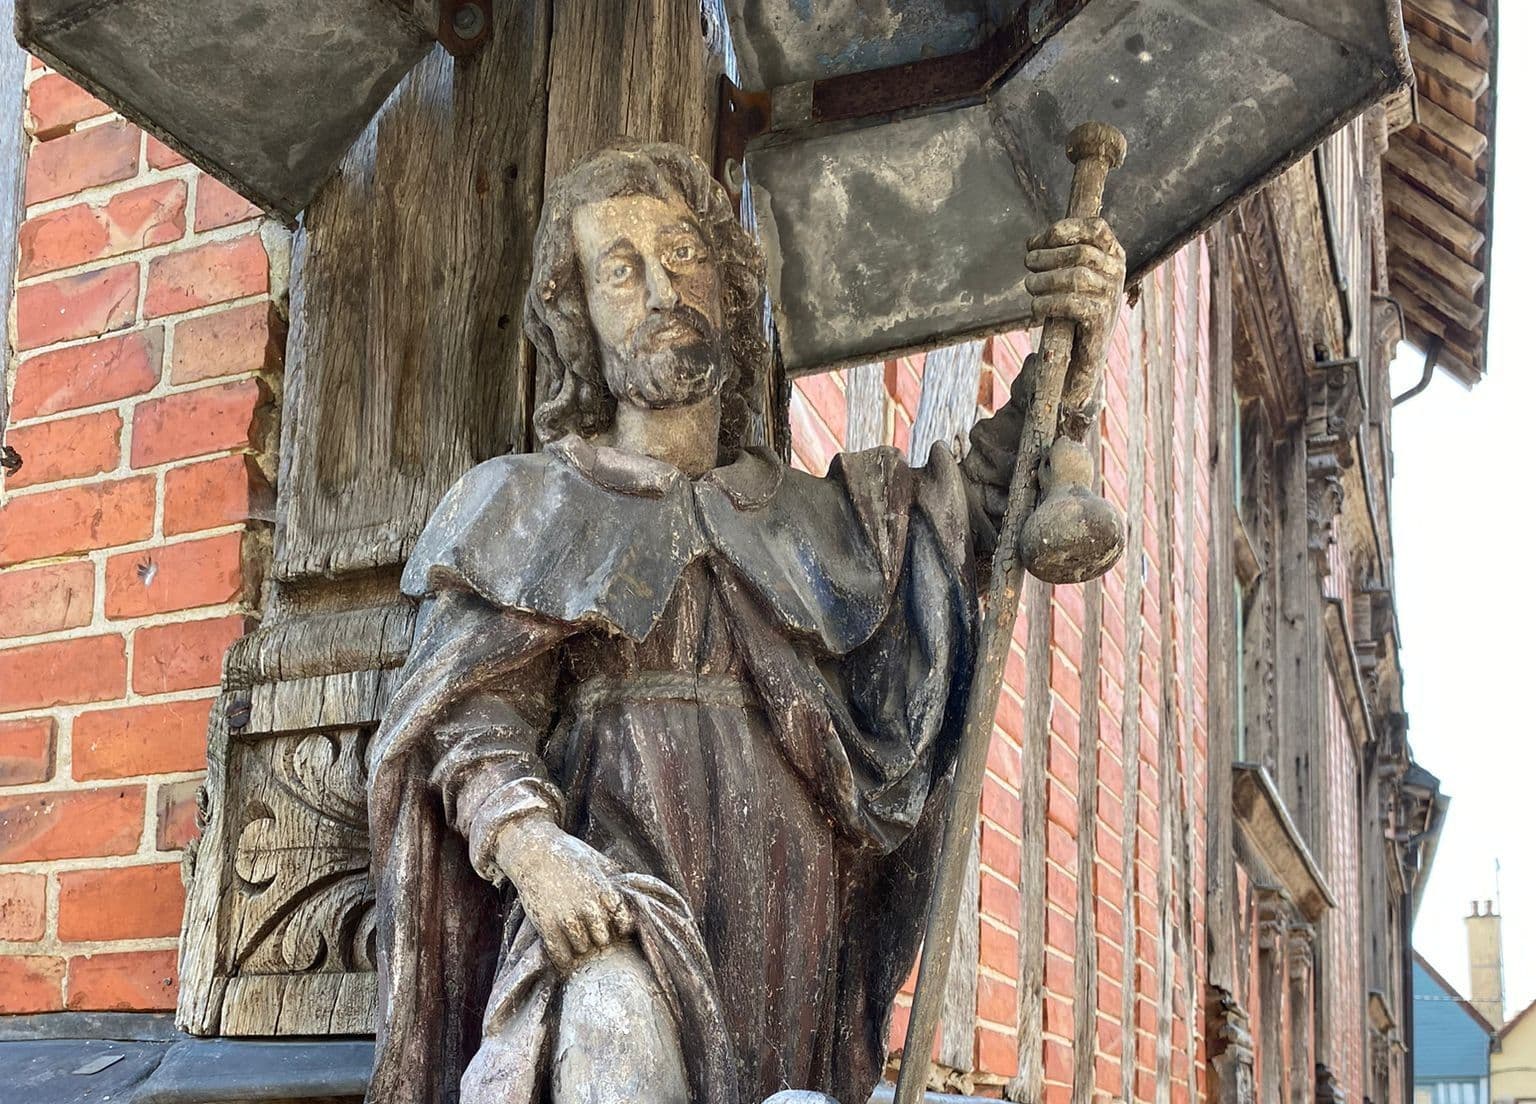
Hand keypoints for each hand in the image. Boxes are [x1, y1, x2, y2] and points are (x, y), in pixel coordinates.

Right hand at [494, 816, 634, 972]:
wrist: (533, 851)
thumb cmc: (568, 854)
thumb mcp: (597, 861)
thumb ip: (615, 877)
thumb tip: (636, 888)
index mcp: (603, 889)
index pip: (623, 920)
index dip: (620, 925)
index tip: (613, 925)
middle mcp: (587, 905)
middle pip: (603, 938)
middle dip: (599, 937)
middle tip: (591, 934)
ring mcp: (566, 916)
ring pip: (582, 948)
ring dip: (580, 946)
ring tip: (575, 939)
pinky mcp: (546, 924)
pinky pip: (560, 955)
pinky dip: (563, 959)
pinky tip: (563, 953)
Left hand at [1024, 217, 1125, 344]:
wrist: (1084, 352)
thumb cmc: (1074, 308)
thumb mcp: (1074, 274)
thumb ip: (1061, 254)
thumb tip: (1031, 243)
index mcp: (1113, 254)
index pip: (1096, 227)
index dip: (1063, 229)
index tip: (1034, 242)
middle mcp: (1117, 272)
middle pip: (1080, 252)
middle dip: (1047, 255)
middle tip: (1029, 263)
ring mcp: (1111, 296)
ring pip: (1076, 277)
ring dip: (1044, 279)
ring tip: (1030, 284)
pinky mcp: (1101, 319)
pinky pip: (1071, 303)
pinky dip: (1047, 303)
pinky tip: (1036, 306)